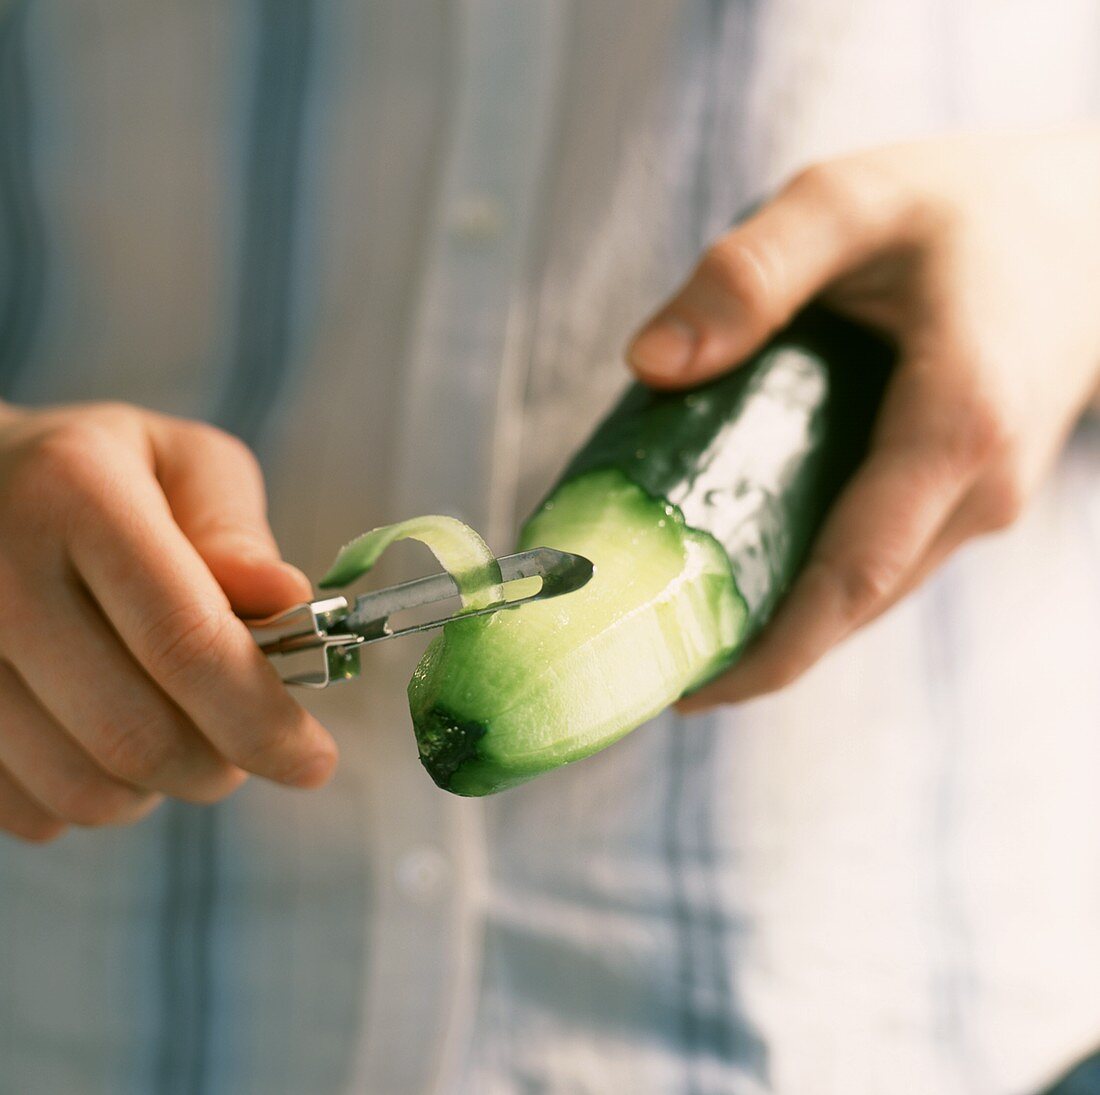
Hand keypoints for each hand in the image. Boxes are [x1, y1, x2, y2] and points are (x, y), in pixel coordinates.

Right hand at [0, 401, 336, 841]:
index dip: (260, 719)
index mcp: (73, 495)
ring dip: (156, 786)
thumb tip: (289, 600)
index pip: (184, 641)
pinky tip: (100, 737)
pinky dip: (90, 794)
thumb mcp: (180, 463)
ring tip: (174, 731)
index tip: (314, 762)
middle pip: (133, 733)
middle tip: (245, 748)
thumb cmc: (100, 474)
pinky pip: (28, 809)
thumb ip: (235, 531)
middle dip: (217, 765)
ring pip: (80, 788)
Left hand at [627, 127, 1099, 708]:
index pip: (852, 577)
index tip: (688, 694)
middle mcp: (980, 489)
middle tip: (651, 663)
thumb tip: (650, 363)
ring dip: (780, 620)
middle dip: (756, 650)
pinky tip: (740, 565)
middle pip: (852, 603)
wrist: (1084, 226)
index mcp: (954, 426)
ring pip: (867, 591)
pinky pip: (882, 558)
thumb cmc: (966, 208)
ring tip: (678, 621)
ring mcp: (982, 502)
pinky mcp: (968, 497)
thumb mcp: (852, 200)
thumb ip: (753, 271)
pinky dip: (811, 580)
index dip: (770, 653)